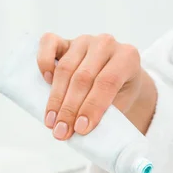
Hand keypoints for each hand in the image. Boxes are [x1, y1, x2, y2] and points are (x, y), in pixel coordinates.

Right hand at [37, 33, 155, 139]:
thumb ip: (107, 112)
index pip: (107, 83)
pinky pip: (49, 43)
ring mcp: (85, 40)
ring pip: (65, 67)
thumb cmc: (121, 92)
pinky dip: (44, 62)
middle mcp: (106, 44)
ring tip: (52, 122)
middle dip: (70, 109)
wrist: (119, 75)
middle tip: (62, 132)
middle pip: (83, 77)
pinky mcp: (66, 40)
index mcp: (127, 57)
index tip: (81, 129)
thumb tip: (82, 131)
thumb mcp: (123, 102)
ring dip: (55, 98)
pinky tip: (45, 82)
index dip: (92, 107)